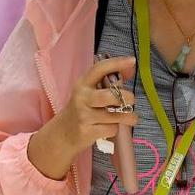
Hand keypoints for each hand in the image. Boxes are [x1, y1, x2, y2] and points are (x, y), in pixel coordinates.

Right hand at [31, 55, 138, 179]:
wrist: (62, 134)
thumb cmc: (83, 110)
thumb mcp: (89, 93)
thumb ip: (108, 83)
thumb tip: (130, 70)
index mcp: (83, 84)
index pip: (99, 69)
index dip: (117, 63)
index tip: (132, 61)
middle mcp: (82, 98)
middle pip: (110, 96)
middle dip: (127, 98)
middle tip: (131, 100)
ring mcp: (84, 116)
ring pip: (115, 116)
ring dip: (128, 117)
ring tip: (129, 117)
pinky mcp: (87, 132)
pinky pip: (111, 129)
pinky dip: (115, 129)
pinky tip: (109, 127)